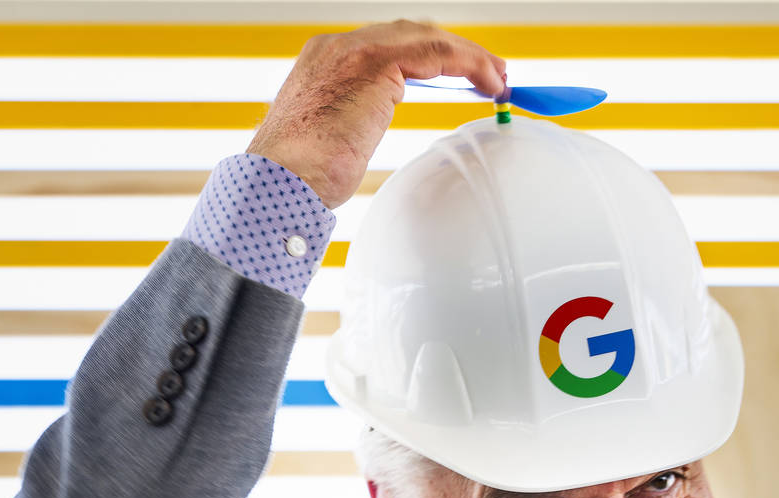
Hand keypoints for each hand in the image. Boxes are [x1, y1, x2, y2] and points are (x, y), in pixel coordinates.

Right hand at [246, 20, 505, 208]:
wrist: (280, 183)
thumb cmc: (300, 178)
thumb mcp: (330, 140)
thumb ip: (353, 121)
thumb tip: (366, 132)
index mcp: (325, 61)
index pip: (388, 46)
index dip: (430, 58)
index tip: (458, 77)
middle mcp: (338, 47)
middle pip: (412, 34)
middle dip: (455, 51)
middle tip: (489, 74)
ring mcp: (354, 50)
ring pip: (429, 38)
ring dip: (470, 57)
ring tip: (499, 79)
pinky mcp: (374, 64)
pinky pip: (437, 54)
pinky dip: (469, 64)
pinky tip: (489, 83)